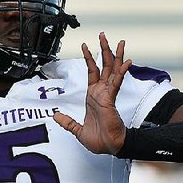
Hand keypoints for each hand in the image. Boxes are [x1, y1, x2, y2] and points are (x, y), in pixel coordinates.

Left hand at [53, 32, 131, 154]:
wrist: (108, 147)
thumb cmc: (98, 140)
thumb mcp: (77, 130)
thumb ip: (67, 122)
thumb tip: (55, 116)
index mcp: (94, 96)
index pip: (92, 72)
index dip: (90, 59)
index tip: (86, 46)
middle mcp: (101, 92)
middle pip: (104, 66)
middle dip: (104, 50)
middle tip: (104, 35)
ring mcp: (107, 94)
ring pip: (112, 70)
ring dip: (116, 55)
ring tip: (120, 42)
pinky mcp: (110, 99)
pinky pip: (116, 82)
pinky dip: (121, 71)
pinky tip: (127, 61)